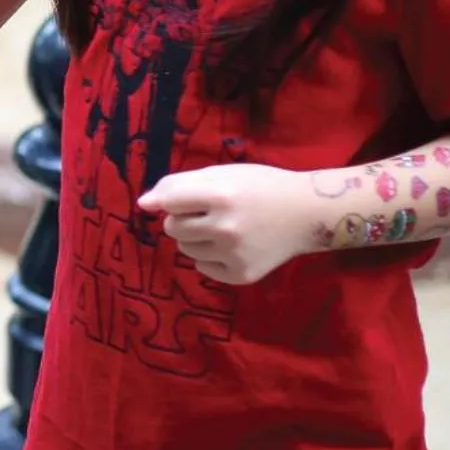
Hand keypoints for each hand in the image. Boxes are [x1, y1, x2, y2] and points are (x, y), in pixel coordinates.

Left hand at [137, 164, 310, 284]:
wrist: (306, 214)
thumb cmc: (259, 187)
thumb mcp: (222, 174)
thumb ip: (179, 185)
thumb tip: (142, 204)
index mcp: (220, 195)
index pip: (169, 202)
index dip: (176, 199)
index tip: (192, 198)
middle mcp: (226, 228)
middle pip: (172, 228)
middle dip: (184, 220)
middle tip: (210, 213)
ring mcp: (234, 255)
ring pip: (185, 250)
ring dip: (195, 239)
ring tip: (222, 229)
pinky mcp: (241, 275)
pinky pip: (202, 267)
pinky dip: (210, 257)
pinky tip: (233, 246)